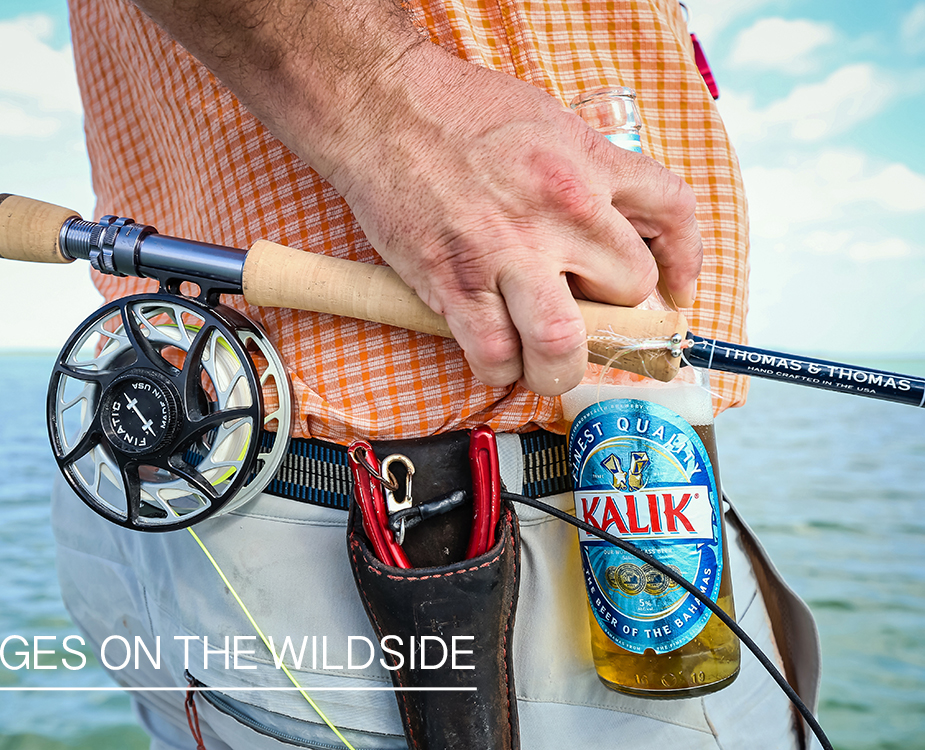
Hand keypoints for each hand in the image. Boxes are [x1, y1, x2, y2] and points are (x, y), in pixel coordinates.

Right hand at [321, 44, 701, 394]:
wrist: (379, 103)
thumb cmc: (454, 107)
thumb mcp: (545, 120)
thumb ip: (584, 168)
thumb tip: (609, 221)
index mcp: (586, 162)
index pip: (672, 212)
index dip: (685, 260)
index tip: (675, 288)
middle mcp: (558, 210)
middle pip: (626, 290)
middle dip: (612, 313)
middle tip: (587, 315)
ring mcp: (504, 251)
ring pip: (562, 344)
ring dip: (559, 366)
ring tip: (547, 363)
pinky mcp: (451, 281)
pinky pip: (493, 354)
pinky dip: (499, 367)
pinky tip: (495, 352)